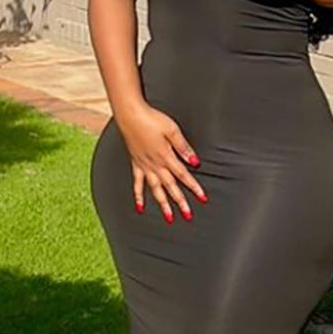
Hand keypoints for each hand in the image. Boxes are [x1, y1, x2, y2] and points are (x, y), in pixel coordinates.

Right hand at [116, 104, 207, 222]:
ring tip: (169, 218)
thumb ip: (184, 147)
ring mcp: (145, 166)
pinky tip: (140, 207)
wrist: (130, 115)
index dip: (194, 187)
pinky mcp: (136, 164)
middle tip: (188, 215)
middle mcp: (155, 165)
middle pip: (171, 187)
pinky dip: (138, 196)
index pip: (183, 175)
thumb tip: (194, 162)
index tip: (202, 198)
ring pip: (155, 190)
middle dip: (180, 202)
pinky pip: (137, 184)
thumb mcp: (172, 130)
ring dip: (163, 205)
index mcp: (166, 156)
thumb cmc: (151, 119)